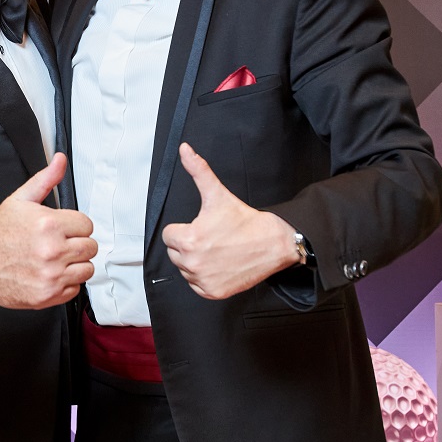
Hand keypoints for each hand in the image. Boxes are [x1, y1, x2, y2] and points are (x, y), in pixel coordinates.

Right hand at [0, 153, 96, 309]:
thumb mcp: (20, 200)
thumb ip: (45, 180)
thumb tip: (60, 161)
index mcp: (48, 225)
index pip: (87, 225)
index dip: (75, 225)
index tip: (63, 229)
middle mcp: (52, 251)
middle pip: (90, 247)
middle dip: (77, 244)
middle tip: (59, 243)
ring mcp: (51, 275)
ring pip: (87, 269)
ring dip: (75, 265)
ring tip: (56, 259)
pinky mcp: (48, 295)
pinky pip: (75, 289)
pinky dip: (66, 283)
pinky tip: (50, 273)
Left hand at [162, 143, 297, 299]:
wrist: (273, 243)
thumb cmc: (245, 221)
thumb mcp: (218, 194)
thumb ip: (198, 171)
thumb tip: (185, 150)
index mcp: (188, 240)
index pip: (169, 236)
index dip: (185, 229)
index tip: (203, 227)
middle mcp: (192, 263)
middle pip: (175, 253)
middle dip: (189, 245)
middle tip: (212, 238)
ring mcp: (202, 280)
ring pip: (185, 269)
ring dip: (196, 261)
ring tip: (218, 250)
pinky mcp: (212, 292)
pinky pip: (196, 285)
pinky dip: (205, 278)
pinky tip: (220, 264)